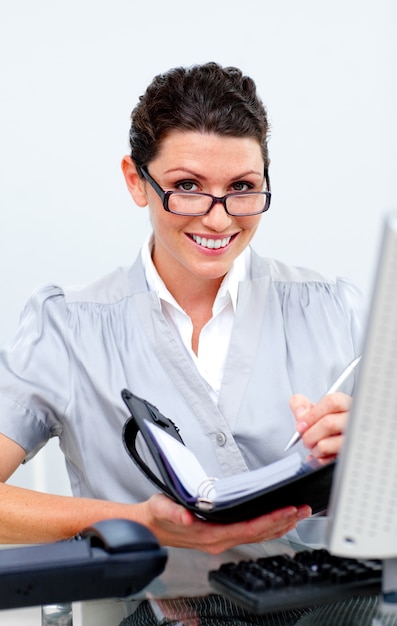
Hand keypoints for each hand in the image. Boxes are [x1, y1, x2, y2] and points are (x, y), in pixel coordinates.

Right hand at [139, 493, 310, 553]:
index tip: (285, 510)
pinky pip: (250, 533)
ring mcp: (221, 540)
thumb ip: (174, 512)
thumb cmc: (157, 516)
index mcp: (208, 534)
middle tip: (302, 509)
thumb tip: (186, 515)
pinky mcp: (221, 536)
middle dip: (282, 521)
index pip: (246, 529)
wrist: (149, 528)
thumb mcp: (162, 507)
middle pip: (257, 533)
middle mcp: (218, 540)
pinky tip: (278, 520)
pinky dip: (267, 526)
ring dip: (279, 525)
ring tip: (298, 514)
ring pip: (257, 535)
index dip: (268, 521)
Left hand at [289, 392, 351, 463]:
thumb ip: (302, 405)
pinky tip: (320, 456)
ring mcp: (355, 440)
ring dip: (313, 448)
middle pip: (329, 424)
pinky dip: (317, 460)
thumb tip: (300, 413)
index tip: (301, 424)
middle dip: (309, 434)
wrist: (341, 443)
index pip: (332, 403)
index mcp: (346, 405)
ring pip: (326, 445)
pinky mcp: (350, 457)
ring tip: (315, 447)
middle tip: (305, 438)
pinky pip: (327, 461)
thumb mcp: (315, 409)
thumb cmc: (329, 423)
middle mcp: (354, 421)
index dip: (312, 414)